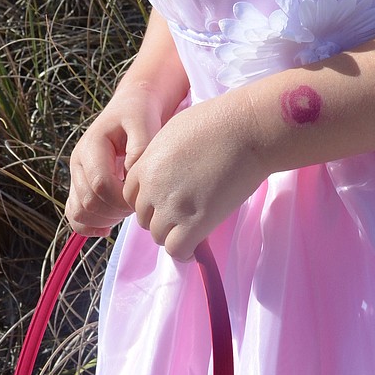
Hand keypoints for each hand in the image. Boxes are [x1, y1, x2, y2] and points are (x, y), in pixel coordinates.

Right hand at [65, 84, 164, 236]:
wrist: (130, 108)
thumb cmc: (138, 115)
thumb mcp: (144, 124)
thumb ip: (139, 151)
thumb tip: (130, 180)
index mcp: (91, 145)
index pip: (100, 184)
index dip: (122, 199)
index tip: (141, 197)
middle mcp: (78, 161)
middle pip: (89, 202)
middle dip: (116, 211)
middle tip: (138, 205)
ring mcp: (76, 175)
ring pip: (79, 212)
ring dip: (105, 220)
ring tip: (126, 211)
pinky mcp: (79, 185)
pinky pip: (74, 214)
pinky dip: (88, 227)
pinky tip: (108, 228)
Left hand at [121, 91, 266, 260]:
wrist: (244, 130)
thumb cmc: (216, 122)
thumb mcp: (174, 133)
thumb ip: (161, 158)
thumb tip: (166, 174)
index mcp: (146, 164)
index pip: (130, 195)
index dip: (148, 200)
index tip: (165, 200)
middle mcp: (153, 187)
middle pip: (143, 218)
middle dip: (160, 217)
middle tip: (182, 213)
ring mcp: (172, 207)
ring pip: (158, 236)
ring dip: (173, 234)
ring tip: (192, 227)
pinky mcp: (195, 223)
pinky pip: (177, 250)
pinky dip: (185, 251)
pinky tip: (197, 243)